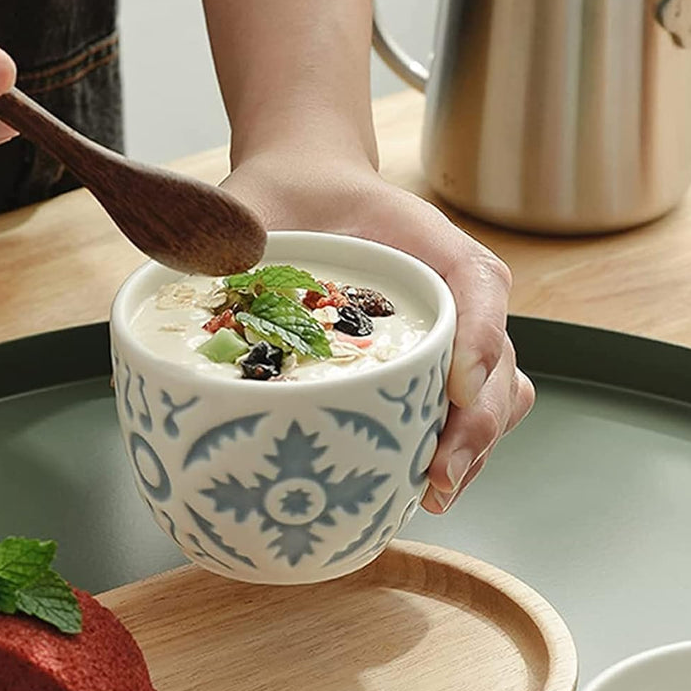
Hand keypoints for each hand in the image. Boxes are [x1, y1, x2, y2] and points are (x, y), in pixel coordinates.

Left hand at [222, 153, 534, 513]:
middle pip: (497, 357)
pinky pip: (469, 411)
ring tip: (434, 494)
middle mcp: (451, 291)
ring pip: (497, 393)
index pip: (476, 282)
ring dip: (476, 447)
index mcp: (421, 242)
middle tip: (437, 475)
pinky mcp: (433, 366)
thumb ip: (225, 229)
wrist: (304, 197)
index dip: (478, 337)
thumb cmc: (287, 200)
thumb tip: (193, 267)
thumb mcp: (251, 204)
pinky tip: (421, 490)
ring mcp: (449, 333)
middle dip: (478, 422)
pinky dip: (458, 451)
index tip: (459, 388)